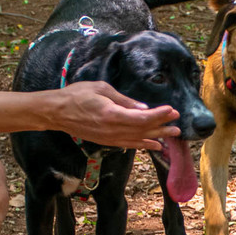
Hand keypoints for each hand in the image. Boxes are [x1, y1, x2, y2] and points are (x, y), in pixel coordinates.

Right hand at [56, 82, 179, 150]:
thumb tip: (143, 107)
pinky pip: (128, 143)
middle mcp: (111, 130)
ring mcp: (108, 138)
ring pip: (137, 139)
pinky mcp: (105, 141)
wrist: (57, 112)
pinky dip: (143, 144)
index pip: (141, 117)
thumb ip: (124, 100)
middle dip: (162, 126)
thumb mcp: (102, 89)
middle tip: (178, 125)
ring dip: (156, 137)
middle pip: (142, 130)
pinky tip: (154, 145)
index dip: (158, 115)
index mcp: (111, 114)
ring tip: (172, 136)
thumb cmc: (77, 95)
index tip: (172, 110)